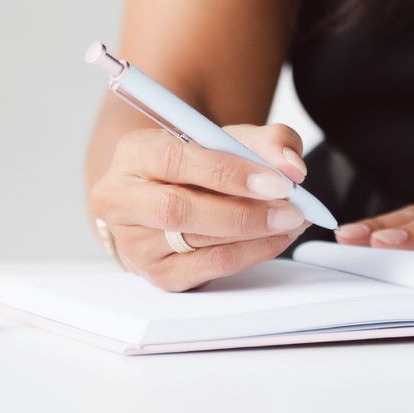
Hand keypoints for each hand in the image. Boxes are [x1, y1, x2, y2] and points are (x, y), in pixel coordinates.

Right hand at [89, 122, 313, 291]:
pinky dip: (251, 253)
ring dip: (255, 234)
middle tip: (290, 208)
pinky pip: (209, 268)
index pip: (173, 160)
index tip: (276, 181)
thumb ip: (268, 141)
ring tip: (291, 219)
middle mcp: (122, 199)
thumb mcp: (230, 138)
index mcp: (133, 153)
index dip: (227, 172)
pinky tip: (275, 238)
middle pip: (178, 210)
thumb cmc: (198, 163)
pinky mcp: (157, 274)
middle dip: (243, 211)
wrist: (171, 193)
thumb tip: (291, 166)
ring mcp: (134, 243)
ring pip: (196, 243)